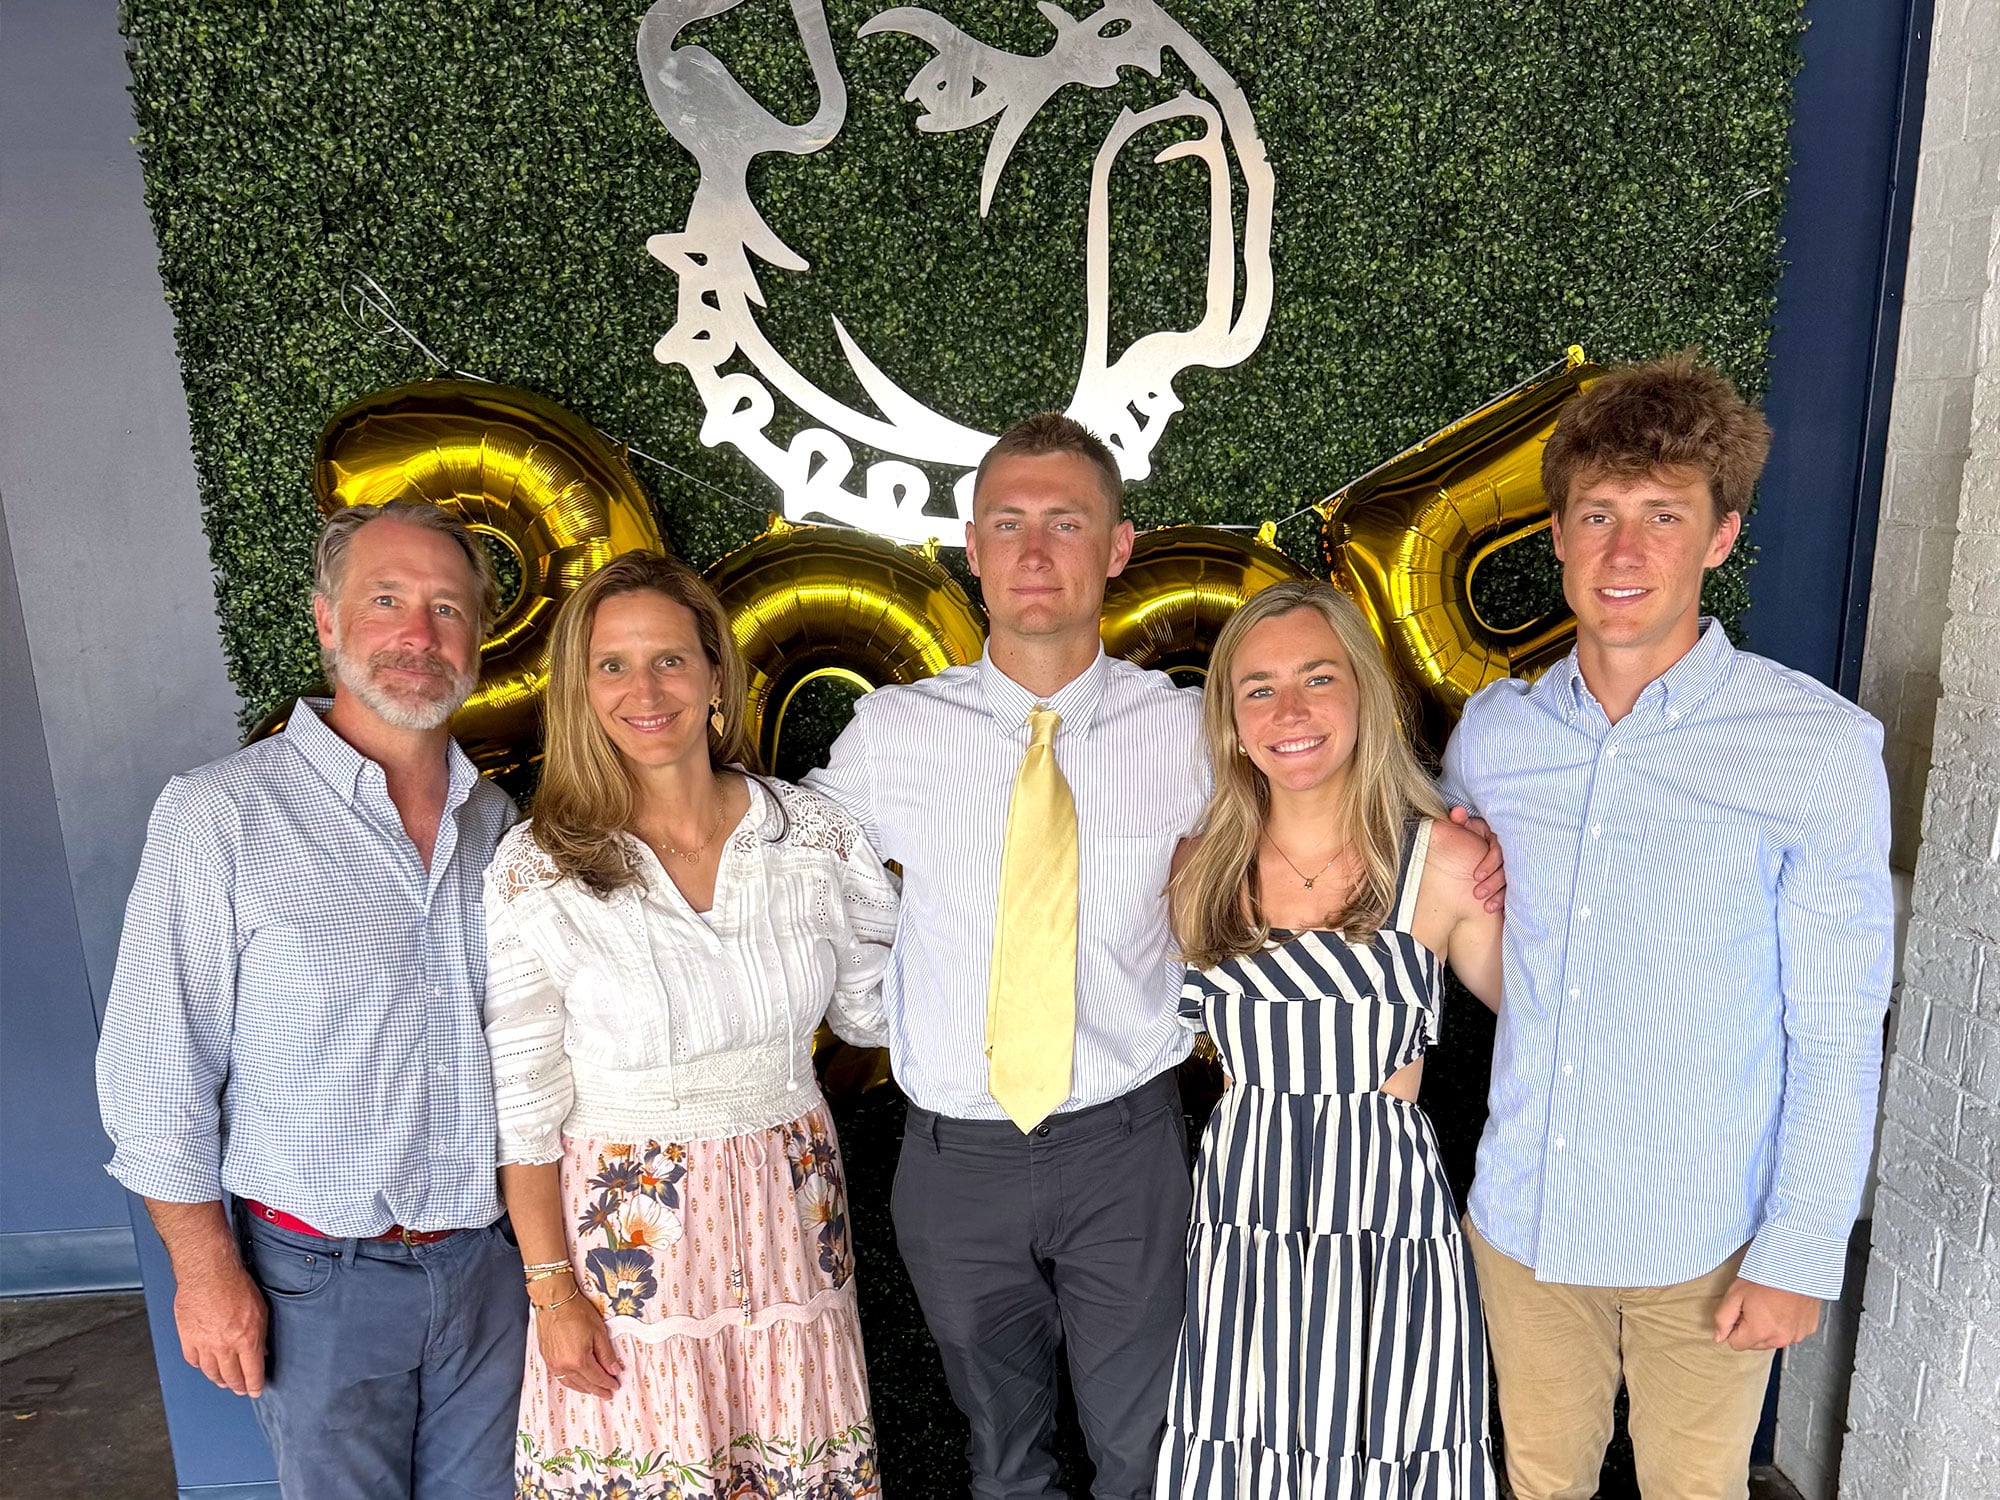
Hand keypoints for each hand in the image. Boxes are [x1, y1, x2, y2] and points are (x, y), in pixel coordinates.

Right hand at [173, 1256, 268, 1396]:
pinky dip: (201, 1366)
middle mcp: (224, 1346)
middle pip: (231, 1377)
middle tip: (241, 1389)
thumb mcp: (260, 1309)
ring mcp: (204, 1345)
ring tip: (224, 1382)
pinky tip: (206, 1366)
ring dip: (219, 1380)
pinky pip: (194, 1361)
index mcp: (246, 1339)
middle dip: (238, 1386)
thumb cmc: (235, 1285)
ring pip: (211, 1373)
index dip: (255, 1385)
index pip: (252, 1373)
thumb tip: (262, 1350)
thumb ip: (261, 1334)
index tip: (255, 1390)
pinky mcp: (187, 1339)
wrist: (207, 1273)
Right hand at [535, 1279, 623, 1397]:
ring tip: (594, 1390)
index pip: (597, 1378)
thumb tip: (614, 1370)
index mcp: (578, 1360)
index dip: (607, 1384)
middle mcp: (564, 1366)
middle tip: (607, 1394)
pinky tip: (576, 1381)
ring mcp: (553, 1364)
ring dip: (584, 1388)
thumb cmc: (577, 1312)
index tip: (615, 1386)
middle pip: (584, 1384)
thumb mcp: (599, 1332)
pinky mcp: (547, 1358)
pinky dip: (571, 1381)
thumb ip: (606, 1354)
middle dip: (597, 1390)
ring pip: (571, 1383)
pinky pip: (560, 1377)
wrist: (554, 1301)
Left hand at [1449, 806, 1505, 912]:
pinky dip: (1507, 900)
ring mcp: (1514, 866)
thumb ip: (1461, 821)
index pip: (1500, 851)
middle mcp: (1510, 852)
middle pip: (1507, 869)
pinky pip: (1514, 890)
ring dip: (1500, 895)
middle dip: (1493, 883)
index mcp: (1501, 838)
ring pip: (1511, 881)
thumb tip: (1456, 813)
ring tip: (1487, 907)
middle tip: (1477, 894)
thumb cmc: (1475, 834)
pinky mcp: (1515, 878)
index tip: (1476, 876)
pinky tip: (1499, 910)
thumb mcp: (1469, 826)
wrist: (1480, 845)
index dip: (1489, 863)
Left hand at [1713, 1278, 1820, 1349]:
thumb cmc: (1766, 1275)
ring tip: (1770, 1304)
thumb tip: (1719, 1336)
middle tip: (1755, 1305)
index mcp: (1760, 1332)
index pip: (1736, 1344)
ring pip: (1773, 1340)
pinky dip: (1785, 1324)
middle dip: (1750, 1328)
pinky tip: (1784, 1306)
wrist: (1796, 1265)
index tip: (1739, 1311)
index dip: (1733, 1327)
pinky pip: (1790, 1333)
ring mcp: (1797, 1335)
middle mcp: (1781, 1339)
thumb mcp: (1735, 1294)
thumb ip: (1722, 1318)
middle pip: (1755, 1344)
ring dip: (1768, 1328)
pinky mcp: (1808, 1329)